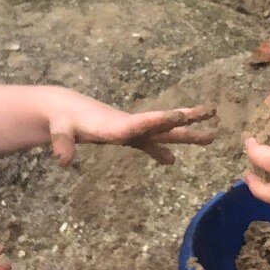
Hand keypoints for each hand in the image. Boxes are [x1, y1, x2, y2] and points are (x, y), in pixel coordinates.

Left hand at [42, 93, 215, 164]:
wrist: (62, 108)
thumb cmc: (60, 118)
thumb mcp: (58, 129)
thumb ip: (62, 143)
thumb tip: (63, 160)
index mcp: (115, 124)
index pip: (139, 123)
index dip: (157, 121)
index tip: (178, 115)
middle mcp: (128, 125)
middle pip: (161, 124)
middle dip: (186, 121)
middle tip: (211, 113)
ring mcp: (130, 130)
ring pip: (162, 133)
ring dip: (185, 134)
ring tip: (211, 136)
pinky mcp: (125, 136)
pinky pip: (149, 143)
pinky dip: (160, 150)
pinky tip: (170, 161)